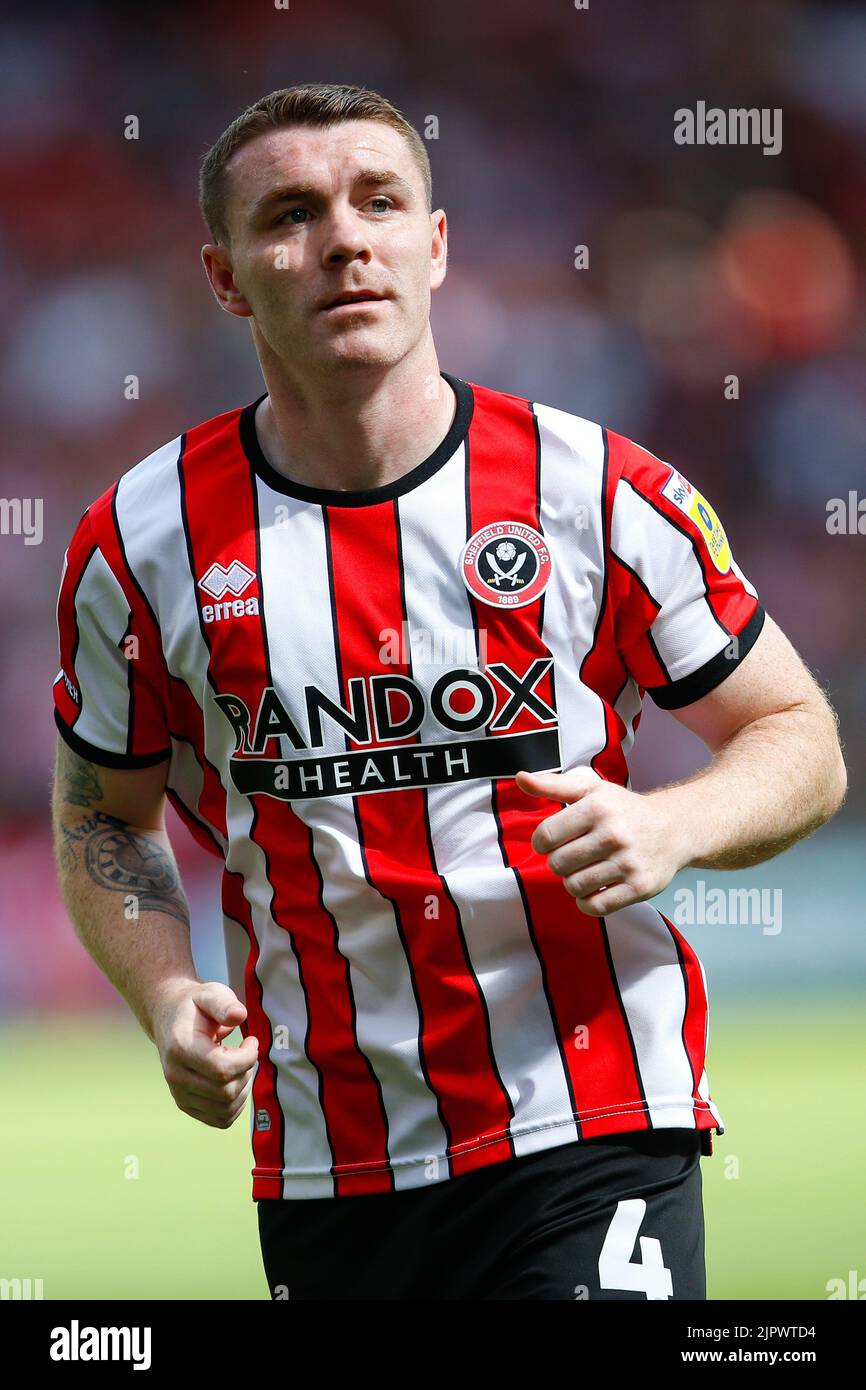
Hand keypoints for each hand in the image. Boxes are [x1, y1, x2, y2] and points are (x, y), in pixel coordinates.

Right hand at [152, 980, 258, 1128]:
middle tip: (246, 1052)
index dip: (247, 1058)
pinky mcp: (186, 1105)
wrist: (169, 1018)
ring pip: (226, 1109)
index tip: (251, 1040)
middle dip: (246, 1072)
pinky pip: (221, 1119)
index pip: (222, 1069)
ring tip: (239, 1065)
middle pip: (226, 1092)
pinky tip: (234, 1081)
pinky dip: (236, 1104)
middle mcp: (176, 1076)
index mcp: (180, 1048)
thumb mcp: (210, 993)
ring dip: (243, 1089)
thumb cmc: (195, 1006)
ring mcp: (179, 1094)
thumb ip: (225, 1003)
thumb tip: (240, 1016)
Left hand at [515, 767, 686, 916]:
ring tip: (584, 871)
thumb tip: (520, 778)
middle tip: (572, 856)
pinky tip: (593, 889)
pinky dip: (587, 902)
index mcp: (598, 808)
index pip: (545, 836)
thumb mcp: (591, 790)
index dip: (541, 843)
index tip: (552, 842)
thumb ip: (553, 785)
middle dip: (559, 862)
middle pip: (558, 864)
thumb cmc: (624, 809)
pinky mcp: (639, 887)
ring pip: (574, 886)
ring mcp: (628, 863)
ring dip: (573, 882)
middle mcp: (614, 834)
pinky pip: (595, 907)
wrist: (674, 829)